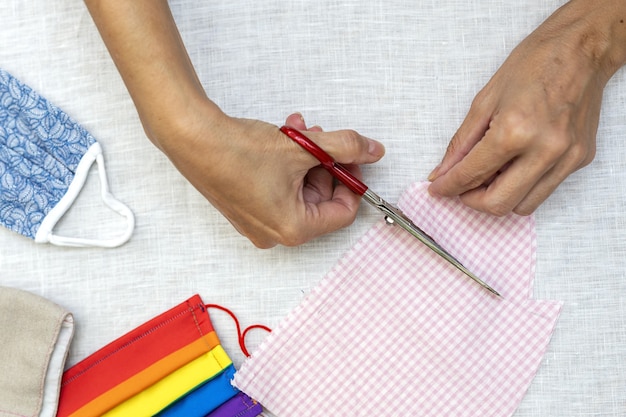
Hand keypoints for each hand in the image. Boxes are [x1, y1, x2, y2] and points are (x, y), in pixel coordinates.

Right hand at [159, 108, 384, 247]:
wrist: (192, 140)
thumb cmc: (239, 152)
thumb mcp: (302, 147)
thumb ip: (344, 147)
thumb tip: (373, 150)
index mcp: (293, 228)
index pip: (343, 212)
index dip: (353, 180)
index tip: (352, 157)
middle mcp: (275, 233)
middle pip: (321, 199)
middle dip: (325, 164)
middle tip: (321, 137)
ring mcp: (258, 222)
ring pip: (299, 190)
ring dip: (306, 158)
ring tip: (299, 130)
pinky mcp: (246, 208)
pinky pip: (279, 189)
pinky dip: (286, 165)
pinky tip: (283, 138)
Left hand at [428, 0, 625, 215]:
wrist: (581, 49)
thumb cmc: (534, 64)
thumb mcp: (484, 101)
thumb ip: (461, 143)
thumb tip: (442, 172)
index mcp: (515, 130)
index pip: (471, 175)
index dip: (448, 187)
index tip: (439, 190)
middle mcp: (544, 149)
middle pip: (498, 203)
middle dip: (472, 201)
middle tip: (461, 188)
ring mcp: (566, 157)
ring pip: (523, 206)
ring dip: (499, 198)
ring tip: (489, 175)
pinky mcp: (580, 159)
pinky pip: (545, 189)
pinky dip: (523, 186)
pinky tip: (513, 165)